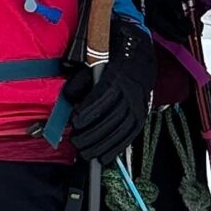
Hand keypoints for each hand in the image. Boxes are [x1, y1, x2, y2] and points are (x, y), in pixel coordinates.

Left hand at [63, 16, 155, 159]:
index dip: (89, 110)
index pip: (104, 96)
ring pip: (121, 129)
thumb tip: (68, 97)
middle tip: (76, 141)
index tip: (75, 120)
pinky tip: (104, 158)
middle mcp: (131, 91)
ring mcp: (138, 104)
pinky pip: (130, 134)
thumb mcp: (93, 61)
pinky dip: (116, 148)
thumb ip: (80, 80)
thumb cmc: (112, 55)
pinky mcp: (142, 113)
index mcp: (118, 76)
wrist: (138, 52)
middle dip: (92, 133)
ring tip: (86, 152)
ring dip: (102, 144)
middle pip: (112, 117)